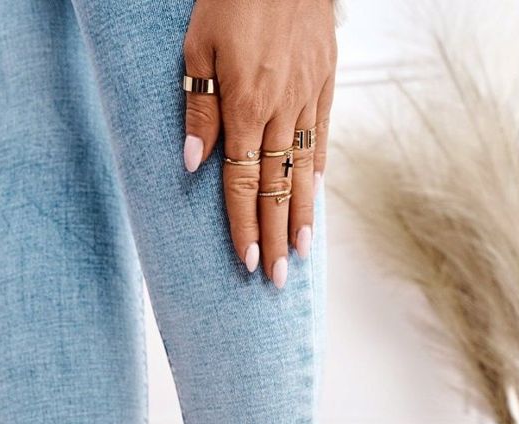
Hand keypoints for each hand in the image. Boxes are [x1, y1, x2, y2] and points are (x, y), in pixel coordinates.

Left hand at [182, 0, 337, 287]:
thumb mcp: (197, 48)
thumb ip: (198, 109)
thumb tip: (193, 166)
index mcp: (243, 107)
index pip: (242, 185)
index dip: (243, 227)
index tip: (245, 262)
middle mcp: (278, 111)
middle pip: (275, 189)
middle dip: (274, 237)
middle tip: (277, 280)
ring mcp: (307, 98)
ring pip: (302, 171)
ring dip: (299, 216)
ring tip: (300, 253)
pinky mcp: (325, 81)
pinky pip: (321, 137)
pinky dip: (317, 173)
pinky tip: (314, 199)